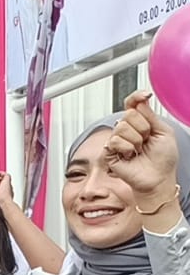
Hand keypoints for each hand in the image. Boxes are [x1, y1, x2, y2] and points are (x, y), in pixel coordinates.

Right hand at [104, 91, 181, 208]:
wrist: (158, 178)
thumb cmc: (163, 159)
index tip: (144, 95)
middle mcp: (128, 130)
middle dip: (142, 127)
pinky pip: (114, 141)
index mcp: (141, 123)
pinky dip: (126, 148)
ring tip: (139, 149)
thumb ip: (151, 115)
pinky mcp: (109, 152)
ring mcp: (118, 140)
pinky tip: (130, 155)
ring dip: (136, 140)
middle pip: (129, 114)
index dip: (136, 97)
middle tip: (146, 140)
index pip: (133, 104)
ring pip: (122, 127)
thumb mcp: (164, 132)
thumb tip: (141, 102)